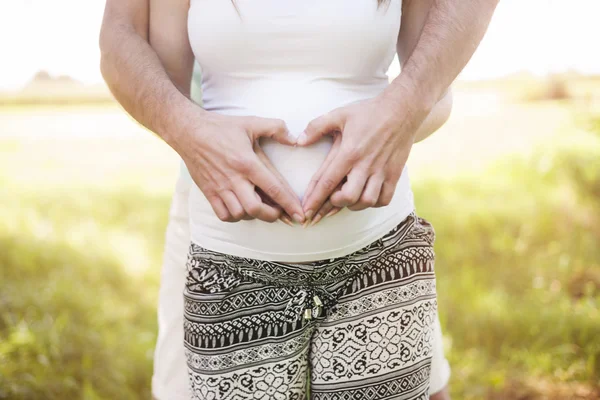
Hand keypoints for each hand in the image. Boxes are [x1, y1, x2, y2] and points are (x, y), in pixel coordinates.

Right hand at [176, 110, 304, 223]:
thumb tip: (295, 140)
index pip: (273, 188)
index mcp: (247, 162)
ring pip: (239, 214)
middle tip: (280, 212)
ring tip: (260, 208)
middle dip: (272, 215)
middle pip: (255, 209)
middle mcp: (234, 178)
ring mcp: (219, 187)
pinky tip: (241, 209)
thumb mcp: (251, 123)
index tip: (300, 215)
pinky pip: (223, 215)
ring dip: (253, 215)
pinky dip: (235, 217)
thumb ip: (276, 128)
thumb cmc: (221, 127)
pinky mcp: (208, 192)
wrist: (189, 131)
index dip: (289, 204)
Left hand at [298, 95, 426, 219]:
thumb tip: (299, 141)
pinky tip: (366, 197)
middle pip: (348, 197)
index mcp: (349, 152)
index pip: (328, 181)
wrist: (402, 109)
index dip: (315, 200)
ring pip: (367, 201)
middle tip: (330, 199)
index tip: (306, 212)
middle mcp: (366, 164)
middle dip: (334, 204)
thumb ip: (316, 127)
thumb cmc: (368, 112)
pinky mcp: (395, 174)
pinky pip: (385, 199)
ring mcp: (382, 171)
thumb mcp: (339, 114)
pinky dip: (373, 203)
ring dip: (354, 205)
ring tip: (347, 199)